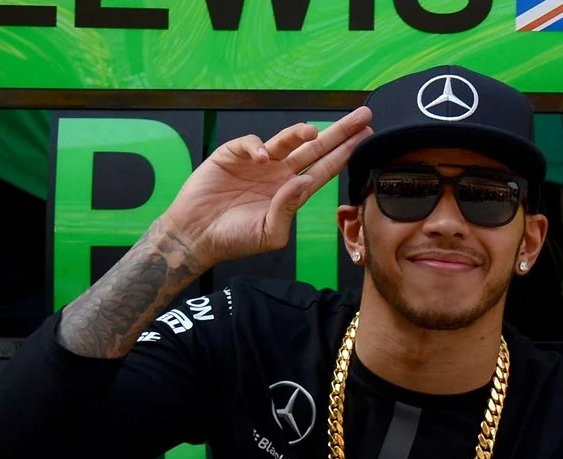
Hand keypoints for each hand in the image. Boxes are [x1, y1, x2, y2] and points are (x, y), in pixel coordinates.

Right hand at [161, 108, 372, 270]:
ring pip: (285, 141)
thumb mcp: (269, 233)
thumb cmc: (234, 239)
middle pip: (315, 148)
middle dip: (339, 132)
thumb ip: (287, 210)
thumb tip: (304, 183)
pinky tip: (262, 159)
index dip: (345, 153)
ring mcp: (258, 163)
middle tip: (363, 115)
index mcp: (292, 192)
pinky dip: (257, 147)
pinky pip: (250, 144)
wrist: (196, 236)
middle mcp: (279, 173)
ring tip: (312, 132)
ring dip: (300, 133)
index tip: (366, 139)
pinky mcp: (232, 155)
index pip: (325, 169)